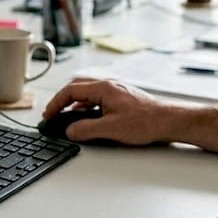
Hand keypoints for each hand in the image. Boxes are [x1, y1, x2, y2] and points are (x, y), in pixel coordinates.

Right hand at [43, 78, 182, 145]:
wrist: (169, 121)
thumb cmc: (146, 121)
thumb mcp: (110, 129)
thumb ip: (86, 129)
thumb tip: (70, 130)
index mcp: (103, 88)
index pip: (71, 90)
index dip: (56, 103)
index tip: (49, 115)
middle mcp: (109, 86)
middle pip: (77, 87)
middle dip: (63, 100)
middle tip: (54, 113)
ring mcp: (116, 92)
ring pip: (88, 93)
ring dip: (75, 103)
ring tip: (67, 116)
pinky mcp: (122, 100)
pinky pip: (98, 99)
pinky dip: (87, 107)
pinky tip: (88, 118)